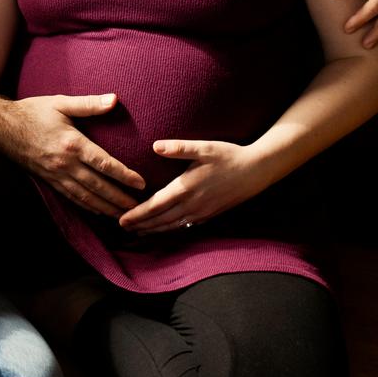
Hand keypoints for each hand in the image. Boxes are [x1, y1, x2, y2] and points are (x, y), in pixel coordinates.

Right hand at [0, 94, 144, 215]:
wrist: (1, 127)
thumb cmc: (32, 112)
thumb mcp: (60, 103)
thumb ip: (88, 104)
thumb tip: (114, 99)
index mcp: (72, 144)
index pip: (104, 164)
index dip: (124, 175)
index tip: (141, 184)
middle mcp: (65, 163)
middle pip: (98, 186)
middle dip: (119, 199)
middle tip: (139, 208)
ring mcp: (56, 174)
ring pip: (85, 196)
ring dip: (106, 207)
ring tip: (123, 215)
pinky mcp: (48, 180)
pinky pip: (71, 197)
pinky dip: (87, 206)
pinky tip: (98, 211)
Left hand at [118, 139, 269, 233]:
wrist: (257, 170)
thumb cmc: (229, 156)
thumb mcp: (204, 148)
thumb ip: (179, 148)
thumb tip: (155, 146)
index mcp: (186, 188)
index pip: (155, 206)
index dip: (137, 214)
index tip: (121, 219)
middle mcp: (192, 204)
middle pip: (160, 220)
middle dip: (140, 225)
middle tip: (121, 227)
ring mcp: (201, 212)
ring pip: (172, 225)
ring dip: (153, 229)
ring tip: (137, 231)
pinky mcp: (210, 214)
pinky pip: (185, 225)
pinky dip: (170, 229)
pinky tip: (164, 228)